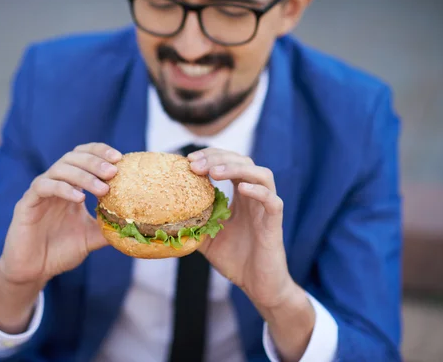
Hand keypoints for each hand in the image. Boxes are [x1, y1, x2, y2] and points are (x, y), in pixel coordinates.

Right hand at [0, 142, 120, 332]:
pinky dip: (63, 188)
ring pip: (60, 169)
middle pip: (73, 157)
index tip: (120, 158)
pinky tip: (80, 198)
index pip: (84, 156)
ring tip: (102, 189)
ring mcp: (40, 192)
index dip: (100, 152)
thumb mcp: (91, 237)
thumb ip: (109, 227)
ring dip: (83, 175)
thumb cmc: (61, 251)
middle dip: (95, 161)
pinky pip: (44, 187)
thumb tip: (137, 223)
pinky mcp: (26, 204)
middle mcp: (55, 183)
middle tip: (113, 172)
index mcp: (70, 186)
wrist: (33, 271)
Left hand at [188, 148, 292, 307]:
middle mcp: (255, 197)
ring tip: (214, 172)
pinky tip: (241, 188)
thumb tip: (166, 218)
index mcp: (240, 197)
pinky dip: (258, 190)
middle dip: (218, 158)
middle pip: (243, 161)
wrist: (258, 286)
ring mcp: (266, 208)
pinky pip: (272, 200)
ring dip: (237, 168)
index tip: (189, 160)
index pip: (229, 163)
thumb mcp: (207, 239)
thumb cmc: (236, 261)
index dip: (210, 156)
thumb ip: (193, 224)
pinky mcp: (275, 223)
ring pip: (262, 174)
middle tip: (195, 164)